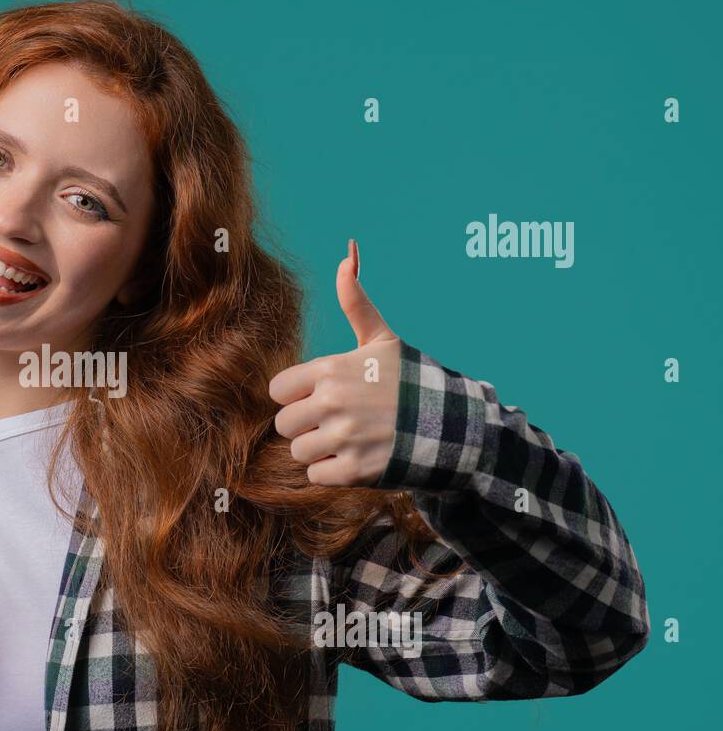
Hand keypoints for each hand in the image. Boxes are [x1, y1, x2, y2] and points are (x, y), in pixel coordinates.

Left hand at [267, 239, 401, 487]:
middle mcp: (333, 402)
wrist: (451, 426)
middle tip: (336, 422)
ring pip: (298, 451)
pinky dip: (331, 472)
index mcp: (332, 369)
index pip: (278, 389)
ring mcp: (344, 437)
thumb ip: (356, 302)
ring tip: (347, 441)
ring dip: (318, 450)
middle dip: (305, 426)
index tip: (320, 397)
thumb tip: (346, 255)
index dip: (296, 395)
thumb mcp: (383, 340)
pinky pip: (316, 475)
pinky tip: (355, 459)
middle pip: (284, 424)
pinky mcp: (354, 470)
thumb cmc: (411, 381)